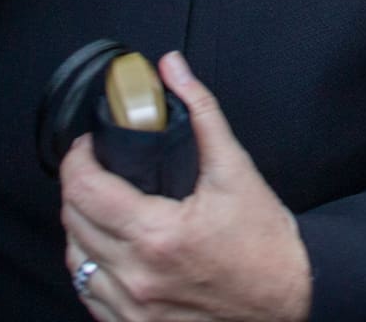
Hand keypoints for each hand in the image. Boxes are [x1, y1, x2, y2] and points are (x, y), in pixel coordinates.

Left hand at [60, 52, 310, 321]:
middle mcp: (139, 278)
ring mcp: (135, 311)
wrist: (292, 299)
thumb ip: (200, 110)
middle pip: (73, 223)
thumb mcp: (235, 168)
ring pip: (77, 262)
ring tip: (102, 204)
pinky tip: (109, 246)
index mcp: (157, 236)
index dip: (76, 158)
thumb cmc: (265, 242)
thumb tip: (172, 68)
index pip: (84, 191)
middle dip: (77, 186)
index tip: (87, 145)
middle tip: (94, 166)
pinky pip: (91, 296)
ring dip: (80, 227)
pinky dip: (92, 266)